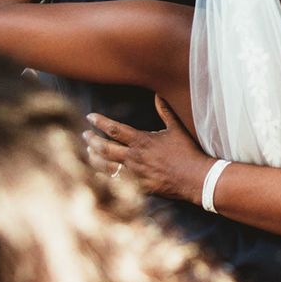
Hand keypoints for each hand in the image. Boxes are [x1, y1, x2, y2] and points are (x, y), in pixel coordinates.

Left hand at [84, 96, 212, 205]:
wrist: (195, 178)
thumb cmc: (187, 151)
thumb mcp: (177, 128)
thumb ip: (165, 111)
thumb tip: (158, 94)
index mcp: (142, 141)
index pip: (114, 129)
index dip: (99, 122)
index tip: (90, 117)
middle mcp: (134, 157)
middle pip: (104, 148)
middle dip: (91, 140)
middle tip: (85, 135)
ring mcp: (135, 174)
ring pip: (106, 166)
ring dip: (94, 158)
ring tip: (88, 152)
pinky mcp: (138, 187)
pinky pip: (116, 182)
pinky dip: (104, 177)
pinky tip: (99, 174)